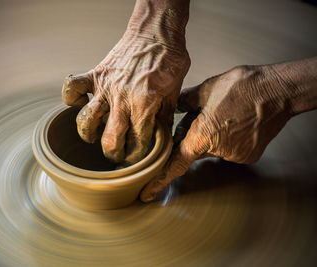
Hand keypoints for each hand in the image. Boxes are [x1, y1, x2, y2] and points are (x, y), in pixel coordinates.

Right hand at [62, 0, 190, 164]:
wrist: (156, 33)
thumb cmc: (168, 60)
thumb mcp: (174, 93)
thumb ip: (164, 119)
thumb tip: (159, 139)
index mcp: (144, 105)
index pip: (137, 143)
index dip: (136, 155)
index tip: (135, 156)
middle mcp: (122, 99)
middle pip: (110, 140)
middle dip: (113, 154)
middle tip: (116, 154)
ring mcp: (105, 87)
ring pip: (86, 120)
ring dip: (88, 134)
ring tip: (94, 135)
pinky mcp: (95, 75)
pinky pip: (72, 88)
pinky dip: (71, 98)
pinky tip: (80, 104)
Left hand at [140, 64, 297, 201]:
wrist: (278, 91)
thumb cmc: (242, 87)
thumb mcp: (206, 89)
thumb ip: (185, 101)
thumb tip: (175, 105)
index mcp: (202, 136)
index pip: (175, 163)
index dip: (160, 179)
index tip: (147, 192)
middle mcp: (218, 151)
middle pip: (195, 149)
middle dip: (194, 135)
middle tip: (204, 115)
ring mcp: (235, 155)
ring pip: (213, 148)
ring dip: (212, 135)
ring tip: (224, 114)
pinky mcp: (249, 155)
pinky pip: (230, 149)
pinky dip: (228, 138)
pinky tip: (235, 121)